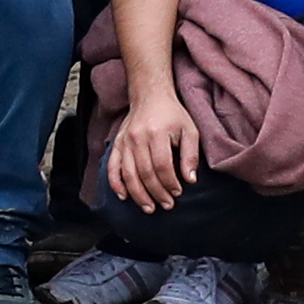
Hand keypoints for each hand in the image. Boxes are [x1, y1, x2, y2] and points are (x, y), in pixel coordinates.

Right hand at [99, 82, 203, 211]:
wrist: (150, 96)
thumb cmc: (172, 114)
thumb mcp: (189, 130)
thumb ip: (191, 155)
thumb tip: (190, 180)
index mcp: (156, 133)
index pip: (162, 166)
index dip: (170, 183)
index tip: (178, 192)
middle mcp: (137, 138)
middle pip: (145, 173)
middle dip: (156, 193)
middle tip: (166, 205)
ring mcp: (125, 141)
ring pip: (128, 174)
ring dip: (138, 194)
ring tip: (149, 208)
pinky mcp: (117, 144)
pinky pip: (112, 167)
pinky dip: (116, 183)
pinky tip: (124, 196)